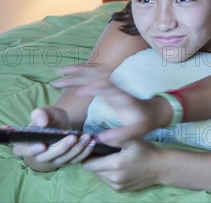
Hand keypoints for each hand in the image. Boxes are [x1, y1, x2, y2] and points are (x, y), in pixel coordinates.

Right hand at [12, 107, 94, 171]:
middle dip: (61, 148)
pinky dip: (84, 152)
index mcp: (25, 143)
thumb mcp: (46, 112)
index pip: (22, 150)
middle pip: (46, 157)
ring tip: (86, 137)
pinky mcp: (66, 161)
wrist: (62, 125)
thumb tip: (41, 121)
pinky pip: (75, 160)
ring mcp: (53, 160)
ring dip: (76, 149)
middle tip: (72, 137)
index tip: (42, 146)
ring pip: (63, 159)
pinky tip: (91, 142)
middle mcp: (37, 155)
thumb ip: (41, 114)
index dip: (31, 149)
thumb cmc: (50, 119)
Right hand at [51, 66, 166, 144]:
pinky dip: (80, 74)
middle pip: (95, 75)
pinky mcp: (108, 87)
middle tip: (58, 78)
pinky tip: (69, 76)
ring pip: (92, 73)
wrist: (152, 112)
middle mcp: (115, 88)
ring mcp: (111, 85)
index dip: (93, 87)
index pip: (107, 88)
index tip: (78, 91)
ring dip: (76, 71)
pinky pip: (93, 76)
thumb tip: (101, 138)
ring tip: (58, 73)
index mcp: (121, 97)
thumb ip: (122, 135)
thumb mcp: (137, 132)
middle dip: (78, 75)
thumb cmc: (143, 123)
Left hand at [82, 140, 166, 191]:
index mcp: (115, 164)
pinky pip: (107, 181)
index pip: (88, 164)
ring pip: (99, 176)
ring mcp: (116, 186)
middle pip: (93, 170)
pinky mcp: (120, 190)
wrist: (161, 167)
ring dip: (101, 168)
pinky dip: (109, 174)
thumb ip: (113, 138)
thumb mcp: (132, 140)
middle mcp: (113, 178)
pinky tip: (119, 167)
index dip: (88, 155)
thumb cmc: (147, 151)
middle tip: (103, 151)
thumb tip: (96, 137)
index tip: (93, 147)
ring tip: (112, 158)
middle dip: (95, 160)